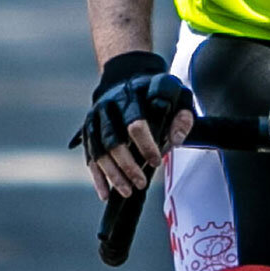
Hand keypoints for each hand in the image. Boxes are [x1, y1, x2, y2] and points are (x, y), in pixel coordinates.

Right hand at [76, 52, 195, 200]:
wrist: (125, 77)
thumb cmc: (154, 91)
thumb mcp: (175, 93)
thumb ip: (182, 115)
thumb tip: (176, 140)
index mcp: (131, 95)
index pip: (135, 123)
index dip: (145, 145)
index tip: (156, 162)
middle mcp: (108, 106)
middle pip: (113, 140)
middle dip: (127, 165)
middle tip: (141, 183)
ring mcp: (95, 118)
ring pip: (99, 150)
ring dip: (112, 174)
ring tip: (127, 191)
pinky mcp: (87, 130)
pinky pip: (90, 156)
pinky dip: (97, 177)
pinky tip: (105, 193)